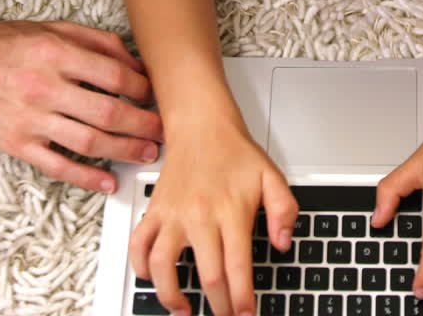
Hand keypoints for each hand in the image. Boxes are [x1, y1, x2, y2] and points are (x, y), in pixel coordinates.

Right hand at [0, 20, 163, 191]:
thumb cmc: (6, 46)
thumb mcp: (54, 28)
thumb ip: (98, 42)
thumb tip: (137, 63)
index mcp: (54, 53)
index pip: (114, 76)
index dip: (142, 88)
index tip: (155, 95)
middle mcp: (42, 87)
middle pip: (107, 113)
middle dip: (143, 125)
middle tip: (162, 131)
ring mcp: (29, 119)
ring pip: (88, 142)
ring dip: (124, 151)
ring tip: (146, 153)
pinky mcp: (17, 144)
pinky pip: (57, 166)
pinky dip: (86, 177)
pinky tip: (108, 181)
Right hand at [131, 113, 297, 315]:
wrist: (201, 126)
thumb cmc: (235, 153)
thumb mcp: (272, 177)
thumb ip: (283, 211)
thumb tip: (283, 242)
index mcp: (230, 212)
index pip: (237, 266)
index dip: (241, 299)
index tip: (246, 315)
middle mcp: (199, 216)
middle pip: (207, 275)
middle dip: (218, 306)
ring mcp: (172, 216)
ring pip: (163, 266)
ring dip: (171, 296)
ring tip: (184, 310)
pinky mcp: (155, 211)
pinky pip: (138, 245)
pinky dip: (141, 267)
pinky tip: (153, 278)